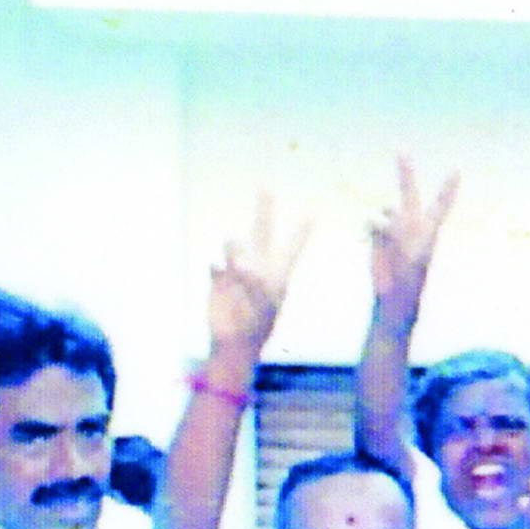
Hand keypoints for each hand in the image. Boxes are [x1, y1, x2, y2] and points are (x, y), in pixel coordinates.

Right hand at [207, 192, 311, 361]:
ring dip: (234, 250)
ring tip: (238, 268)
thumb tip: (239, 261)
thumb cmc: (256, 324)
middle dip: (264, 209)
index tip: (314, 213)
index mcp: (278, 272)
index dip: (302, 230)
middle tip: (266, 186)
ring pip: (234, 243)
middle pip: (262, 231)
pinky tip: (218, 272)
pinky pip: (215, 264)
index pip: (292, 246)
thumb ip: (254, 280)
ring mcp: (236, 270)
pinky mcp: (218, 278)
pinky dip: (216, 268)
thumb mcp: (263, 302)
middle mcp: (259, 266)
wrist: (234, 342)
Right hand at [367, 156, 458, 311]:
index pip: (441, 204)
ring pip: (386, 211)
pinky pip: (371, 222)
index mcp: (429, 230)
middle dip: (405, 172)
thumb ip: (397, 231)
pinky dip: (373, 231)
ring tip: (391, 243)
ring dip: (386, 221)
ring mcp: (395, 229)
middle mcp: (412, 225)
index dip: (447, 188)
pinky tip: (377, 246)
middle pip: (409, 193)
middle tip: (401, 149)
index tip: (456, 170)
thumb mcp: (409, 254)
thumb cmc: (408, 278)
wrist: (394, 295)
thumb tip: (382, 215)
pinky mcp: (378, 236)